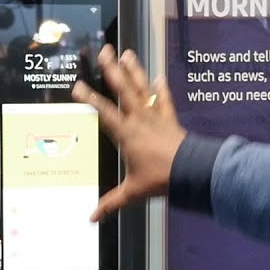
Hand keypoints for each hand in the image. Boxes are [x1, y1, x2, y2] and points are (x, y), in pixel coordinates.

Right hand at [73, 45, 186, 221]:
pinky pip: (165, 101)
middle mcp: (139, 120)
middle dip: (112, 70)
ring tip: (127, 54)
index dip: (89, 98)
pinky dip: (162, 89)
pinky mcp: (170, 119)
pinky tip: (159, 77)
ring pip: (142, 89)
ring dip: (135, 71)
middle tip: (104, 51)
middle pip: (123, 90)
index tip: (77, 85)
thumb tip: (91, 218)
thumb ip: (111, 203)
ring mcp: (155, 117)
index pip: (103, 112)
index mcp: (126, 134)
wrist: (192, 172)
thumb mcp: (133, 192)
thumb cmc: (160, 179)